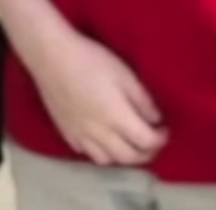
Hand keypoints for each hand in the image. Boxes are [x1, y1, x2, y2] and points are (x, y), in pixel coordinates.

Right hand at [22, 28, 166, 165]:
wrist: (51, 56)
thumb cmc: (91, 60)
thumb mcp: (125, 74)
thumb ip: (143, 100)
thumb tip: (156, 120)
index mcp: (117, 118)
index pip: (146, 142)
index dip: (160, 139)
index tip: (165, 129)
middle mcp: (100, 134)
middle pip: (129, 157)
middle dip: (146, 153)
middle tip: (153, 141)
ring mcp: (80, 136)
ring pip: (107, 160)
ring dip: (123, 157)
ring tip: (129, 143)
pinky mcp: (66, 132)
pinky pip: (86, 153)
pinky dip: (100, 152)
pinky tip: (103, 140)